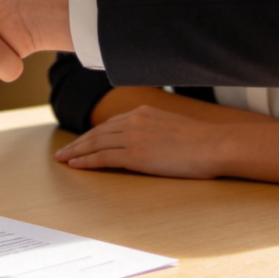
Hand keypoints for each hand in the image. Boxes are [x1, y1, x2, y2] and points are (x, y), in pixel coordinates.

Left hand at [54, 105, 224, 178]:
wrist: (215, 145)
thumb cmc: (202, 142)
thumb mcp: (173, 127)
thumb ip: (155, 130)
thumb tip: (150, 141)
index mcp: (143, 112)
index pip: (110, 124)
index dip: (93, 134)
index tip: (81, 141)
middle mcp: (134, 120)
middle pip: (97, 132)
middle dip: (78, 143)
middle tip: (63, 152)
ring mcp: (134, 136)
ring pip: (96, 144)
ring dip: (77, 152)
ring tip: (63, 159)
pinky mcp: (136, 154)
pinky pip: (104, 157)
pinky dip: (87, 161)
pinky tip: (76, 165)